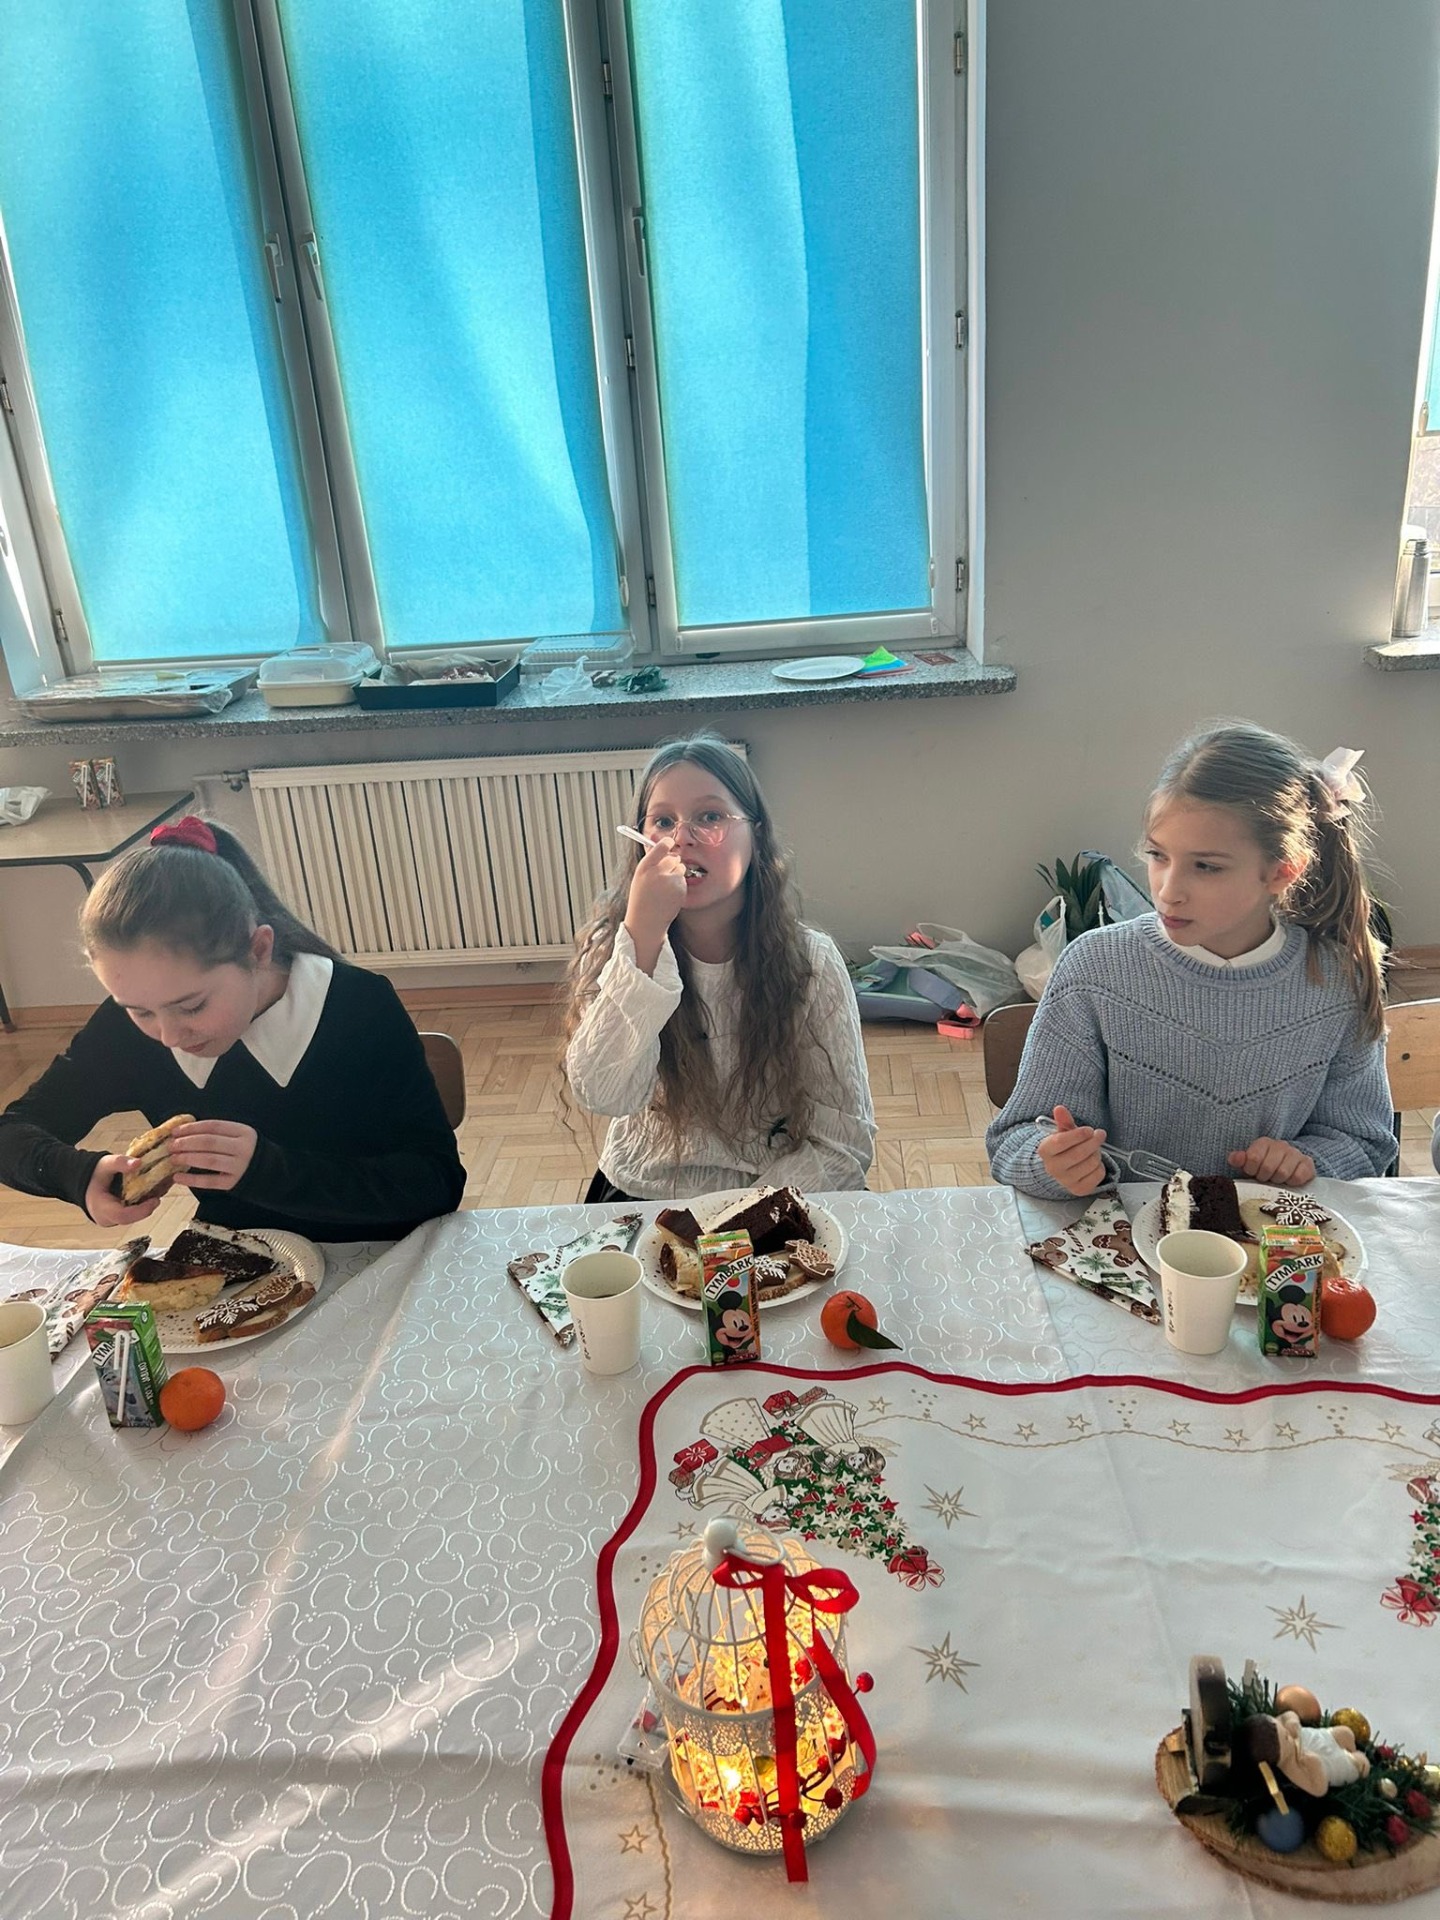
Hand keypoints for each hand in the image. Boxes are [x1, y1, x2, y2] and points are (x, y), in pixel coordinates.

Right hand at [85, 1153, 162, 1227]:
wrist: (87, 1181)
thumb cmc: (95, 1174)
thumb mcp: (104, 1165)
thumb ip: (119, 1163)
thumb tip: (138, 1163)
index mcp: (102, 1209)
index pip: (123, 1216)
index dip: (141, 1211)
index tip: (156, 1200)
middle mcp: (110, 1218)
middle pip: (134, 1216)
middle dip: (150, 1203)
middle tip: (165, 1187)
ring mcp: (117, 1218)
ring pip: (138, 1213)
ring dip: (153, 1200)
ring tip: (166, 1184)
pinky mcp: (124, 1214)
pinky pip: (138, 1209)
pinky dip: (149, 1198)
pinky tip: (161, 1185)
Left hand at [170, 1120, 258, 1192]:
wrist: (271, 1174)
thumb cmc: (248, 1152)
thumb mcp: (240, 1137)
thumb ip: (219, 1134)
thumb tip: (185, 1133)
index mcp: (243, 1132)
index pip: (213, 1126)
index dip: (192, 1128)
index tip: (175, 1131)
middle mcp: (243, 1148)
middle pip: (209, 1142)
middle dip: (186, 1143)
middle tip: (171, 1145)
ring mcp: (239, 1167)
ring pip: (209, 1160)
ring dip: (187, 1158)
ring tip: (172, 1158)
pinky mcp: (234, 1184)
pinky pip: (210, 1182)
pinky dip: (192, 1179)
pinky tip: (178, 1177)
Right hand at [622, 836, 687, 972]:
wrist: (645, 923)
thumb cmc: (641, 900)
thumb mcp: (640, 878)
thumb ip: (651, 862)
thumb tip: (661, 843)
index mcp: (644, 868)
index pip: (660, 847)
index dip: (667, 843)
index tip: (669, 842)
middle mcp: (657, 872)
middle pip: (673, 858)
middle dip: (672, 864)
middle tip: (665, 876)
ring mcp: (669, 881)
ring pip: (680, 869)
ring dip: (676, 876)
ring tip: (665, 890)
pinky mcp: (679, 889)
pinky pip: (683, 881)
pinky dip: (679, 887)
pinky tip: (670, 897)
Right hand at [1037, 1104, 1108, 1196]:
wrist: (1062, 1170)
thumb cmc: (1064, 1148)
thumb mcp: (1063, 1132)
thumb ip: (1063, 1121)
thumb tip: (1059, 1108)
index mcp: (1045, 1151)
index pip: (1061, 1142)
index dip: (1078, 1134)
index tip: (1089, 1130)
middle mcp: (1053, 1168)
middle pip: (1079, 1153)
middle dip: (1093, 1142)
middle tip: (1100, 1134)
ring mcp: (1065, 1181)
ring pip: (1091, 1163)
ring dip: (1097, 1153)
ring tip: (1093, 1150)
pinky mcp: (1079, 1190)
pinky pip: (1098, 1175)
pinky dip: (1100, 1167)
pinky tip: (1093, 1164)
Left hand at [1227, 1138, 1315, 1185]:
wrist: (1288, 1171)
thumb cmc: (1264, 1169)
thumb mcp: (1248, 1165)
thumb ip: (1238, 1160)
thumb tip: (1235, 1158)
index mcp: (1264, 1143)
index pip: (1253, 1158)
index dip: (1252, 1170)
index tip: (1253, 1173)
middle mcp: (1281, 1145)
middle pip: (1268, 1167)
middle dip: (1265, 1177)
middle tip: (1266, 1178)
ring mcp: (1296, 1153)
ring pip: (1283, 1173)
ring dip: (1278, 1181)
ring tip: (1276, 1180)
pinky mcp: (1308, 1163)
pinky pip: (1298, 1177)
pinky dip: (1292, 1183)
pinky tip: (1289, 1181)